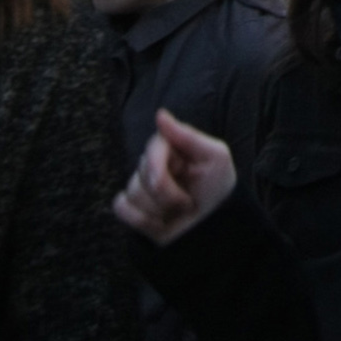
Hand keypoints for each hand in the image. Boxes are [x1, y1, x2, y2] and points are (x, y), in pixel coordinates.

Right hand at [114, 110, 237, 243]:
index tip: (181, 181)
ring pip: (132, 193)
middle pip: (141, 175)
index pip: (152, 149)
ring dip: (159, 210)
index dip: (160, 169)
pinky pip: (121, 207)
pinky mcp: (133, 207)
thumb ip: (187, 136)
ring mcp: (142, 186)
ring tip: (178, 212)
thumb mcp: (215, 158)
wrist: (215, 225)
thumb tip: (160, 115)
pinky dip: (142, 220)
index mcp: (172, 148)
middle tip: (188, 202)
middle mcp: (153, 164)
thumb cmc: (218, 188)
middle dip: (167, 194)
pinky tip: (161, 223)